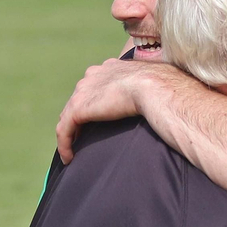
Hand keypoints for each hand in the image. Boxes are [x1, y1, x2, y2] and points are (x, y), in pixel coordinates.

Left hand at [57, 59, 184, 162]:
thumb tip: (155, 101)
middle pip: (78, 99)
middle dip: (78, 119)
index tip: (98, 119)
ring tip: (74, 152)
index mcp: (109, 68)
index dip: (94, 104)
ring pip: (68, 116)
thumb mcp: (150, 84)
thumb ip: (143, 89)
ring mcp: (83, 91)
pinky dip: (64, 145)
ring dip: (70, 135)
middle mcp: (92, 75)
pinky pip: (64, 129)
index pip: (94, 86)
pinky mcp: (78, 108)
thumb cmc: (161, 87)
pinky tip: (69, 158)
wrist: (154, 87)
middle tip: (83, 139)